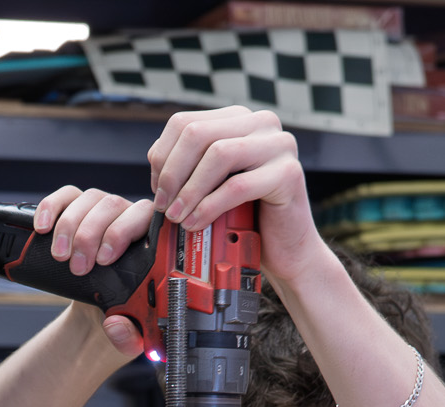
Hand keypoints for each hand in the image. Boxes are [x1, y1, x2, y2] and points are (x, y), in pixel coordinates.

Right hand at [30, 187, 153, 358]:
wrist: (98, 316)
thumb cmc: (122, 318)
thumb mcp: (130, 336)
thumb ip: (130, 338)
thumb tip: (116, 325)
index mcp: (151, 242)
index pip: (146, 218)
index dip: (123, 231)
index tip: (104, 260)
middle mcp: (129, 219)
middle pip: (113, 206)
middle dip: (91, 235)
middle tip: (78, 267)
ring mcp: (103, 212)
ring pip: (90, 199)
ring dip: (71, 225)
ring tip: (60, 257)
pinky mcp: (77, 210)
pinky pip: (66, 196)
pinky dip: (51, 207)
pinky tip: (42, 227)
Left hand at [148, 106, 327, 288]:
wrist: (284, 249)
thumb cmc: (244, 217)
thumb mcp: (210, 183)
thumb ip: (188, 163)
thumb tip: (155, 159)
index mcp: (238, 118)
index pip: (184, 122)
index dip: (162, 157)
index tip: (157, 190)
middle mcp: (261, 123)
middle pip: (197, 134)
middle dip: (172, 173)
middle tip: (163, 205)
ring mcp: (279, 144)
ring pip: (218, 154)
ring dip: (189, 190)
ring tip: (177, 217)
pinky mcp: (289, 173)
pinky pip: (237, 186)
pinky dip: (209, 206)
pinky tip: (196, 223)